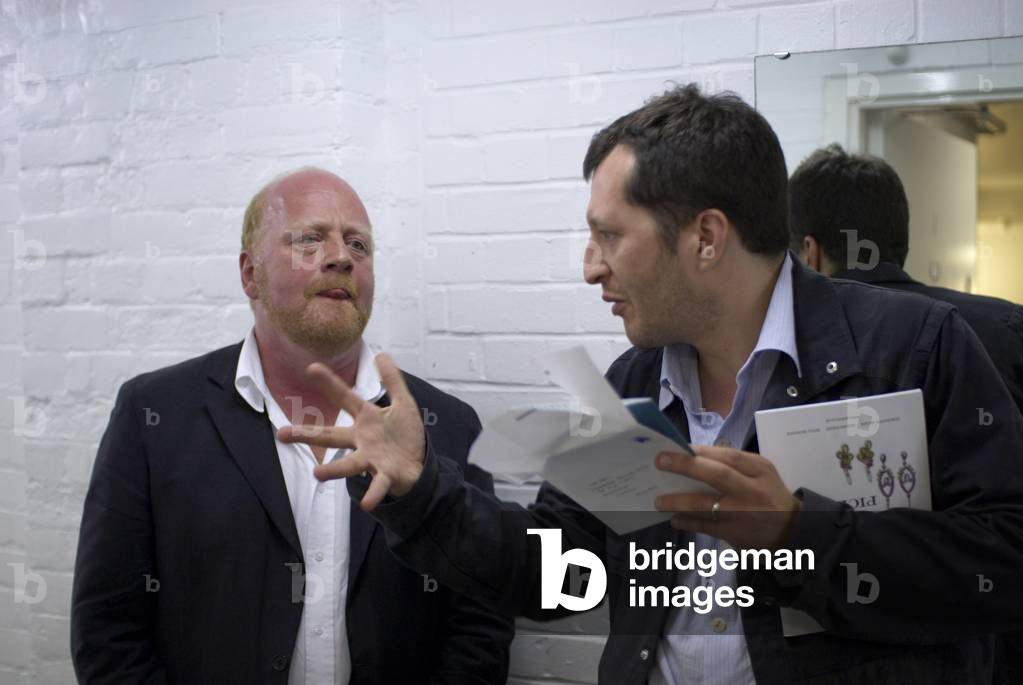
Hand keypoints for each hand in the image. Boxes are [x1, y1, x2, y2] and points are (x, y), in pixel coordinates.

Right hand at [276, 353, 425, 511]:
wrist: (419, 464)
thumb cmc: (405, 435)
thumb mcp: (403, 403)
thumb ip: (393, 380)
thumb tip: (380, 355)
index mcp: (366, 419)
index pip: (345, 397)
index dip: (329, 383)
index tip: (311, 368)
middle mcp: (362, 440)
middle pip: (331, 436)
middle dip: (306, 434)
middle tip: (280, 434)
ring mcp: (371, 459)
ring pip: (349, 464)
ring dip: (334, 469)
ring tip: (316, 474)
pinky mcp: (386, 475)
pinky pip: (377, 485)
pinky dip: (373, 493)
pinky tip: (366, 504)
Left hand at [653, 445, 801, 549]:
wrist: (793, 531)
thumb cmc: (769, 495)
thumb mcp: (761, 473)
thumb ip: (735, 465)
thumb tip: (693, 456)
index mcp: (760, 469)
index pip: (728, 455)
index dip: (701, 450)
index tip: (678, 446)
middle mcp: (753, 490)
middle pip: (717, 475)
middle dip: (685, 466)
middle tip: (660, 462)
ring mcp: (744, 514)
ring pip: (706, 505)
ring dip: (678, 502)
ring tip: (659, 501)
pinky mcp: (736, 533)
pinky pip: (705, 526)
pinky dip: (687, 522)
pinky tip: (675, 519)